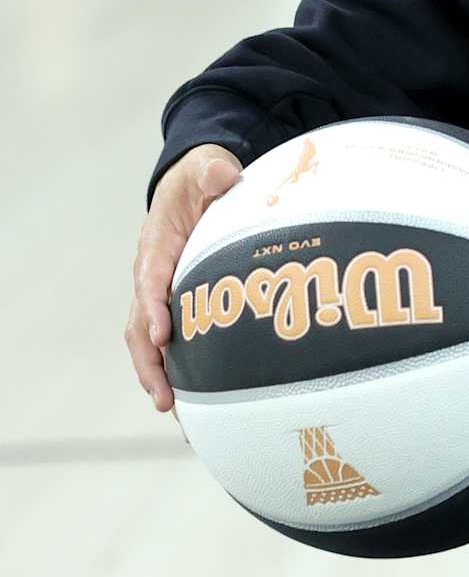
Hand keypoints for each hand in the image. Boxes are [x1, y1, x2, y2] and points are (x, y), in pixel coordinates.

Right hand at [125, 144, 242, 412]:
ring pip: (145, 340)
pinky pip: (165, 340)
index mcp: (157, 244)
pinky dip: (170, 368)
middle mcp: (150, 273)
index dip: (153, 308)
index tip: (161, 335)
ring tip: (170, 408)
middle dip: (148, 362)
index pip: (150, 279)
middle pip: (138, 323)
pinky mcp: (172, 303)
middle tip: (164, 397)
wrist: (195, 182)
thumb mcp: (207, 167)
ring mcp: (158, 292)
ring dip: (155, 374)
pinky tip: (189, 399)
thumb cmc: (201, 178)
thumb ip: (212, 171)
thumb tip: (221, 173)